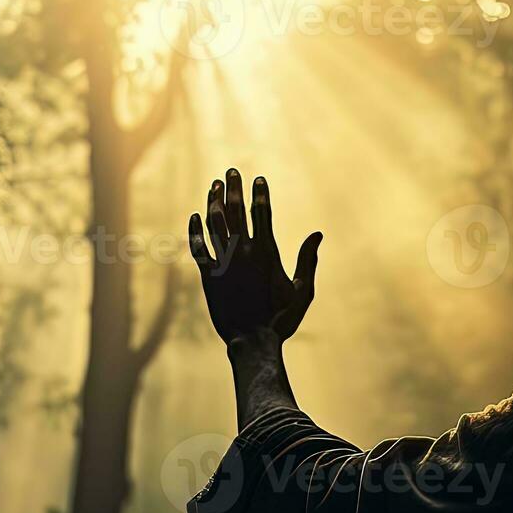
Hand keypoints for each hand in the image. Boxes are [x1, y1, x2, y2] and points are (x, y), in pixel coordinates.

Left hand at [189, 169, 320, 348]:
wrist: (253, 340)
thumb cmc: (281, 319)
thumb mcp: (302, 290)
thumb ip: (308, 260)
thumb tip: (317, 234)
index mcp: (267, 251)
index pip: (262, 213)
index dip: (259, 193)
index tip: (257, 179)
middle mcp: (243, 251)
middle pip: (235, 210)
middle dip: (233, 188)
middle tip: (231, 172)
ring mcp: (223, 262)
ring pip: (214, 223)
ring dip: (213, 202)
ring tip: (213, 186)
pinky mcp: (208, 275)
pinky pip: (198, 246)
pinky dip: (195, 230)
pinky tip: (194, 216)